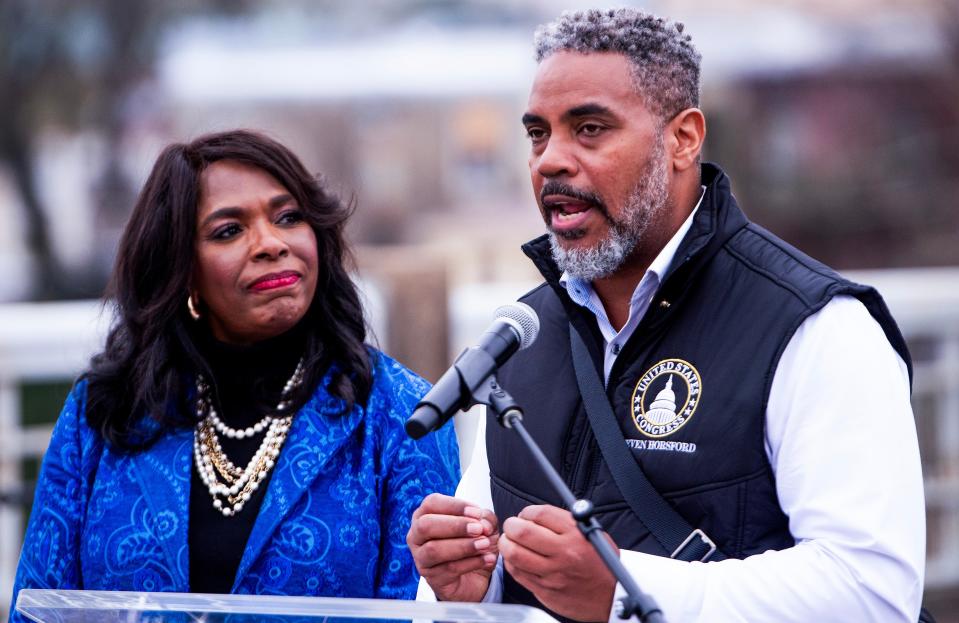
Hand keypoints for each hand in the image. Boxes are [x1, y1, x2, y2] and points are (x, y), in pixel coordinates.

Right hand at [407, 493, 499, 601]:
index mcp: (425, 514)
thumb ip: (485, 518)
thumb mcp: (483, 526)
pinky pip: (448, 568)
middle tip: (479, 529)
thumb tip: (483, 522)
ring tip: (484, 544)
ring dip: (463, 546)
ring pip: (434, 549)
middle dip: (455, 526)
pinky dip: (471, 562)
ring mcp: (421, 557)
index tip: (477, 513)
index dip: (455, 506)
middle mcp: (417, 534)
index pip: (432, 503)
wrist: (474, 576)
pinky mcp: (430, 577)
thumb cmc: (472, 542)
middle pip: (426, 525)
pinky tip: (486, 558)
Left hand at [500, 504, 616, 621]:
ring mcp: (552, 573)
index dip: (527, 511)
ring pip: (514, 553)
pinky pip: (517, 573)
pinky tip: (516, 559)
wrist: (611, 596)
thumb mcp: (591, 534)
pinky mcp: (545, 590)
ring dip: (506, 544)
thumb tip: (537, 514)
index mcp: (576, 534)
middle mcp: (563, 553)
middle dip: (511, 525)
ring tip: (510, 541)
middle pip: (522, 532)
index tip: (526, 515)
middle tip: (512, 526)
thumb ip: (565, 522)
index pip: (541, 513)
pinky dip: (511, 562)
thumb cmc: (600, 563)